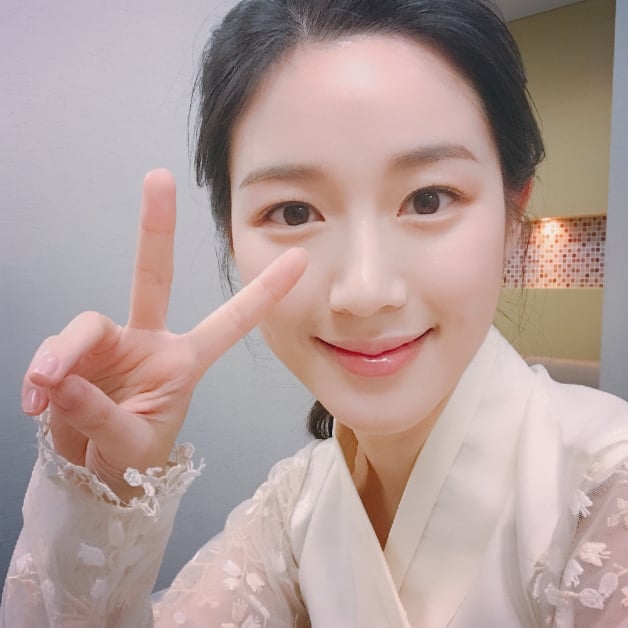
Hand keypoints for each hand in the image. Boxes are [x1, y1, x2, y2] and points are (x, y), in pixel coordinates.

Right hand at [21, 169, 306, 499]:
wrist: (94, 472)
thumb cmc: (132, 459)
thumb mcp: (131, 445)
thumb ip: (99, 414)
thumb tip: (60, 377)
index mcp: (185, 361)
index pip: (231, 322)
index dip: (263, 292)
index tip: (299, 257)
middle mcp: (150, 342)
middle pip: (153, 277)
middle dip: (156, 229)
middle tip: (158, 179)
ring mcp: (112, 345)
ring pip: (87, 326)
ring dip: (64, 355)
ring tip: (46, 389)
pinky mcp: (75, 354)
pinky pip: (55, 353)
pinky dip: (42, 375)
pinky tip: (36, 400)